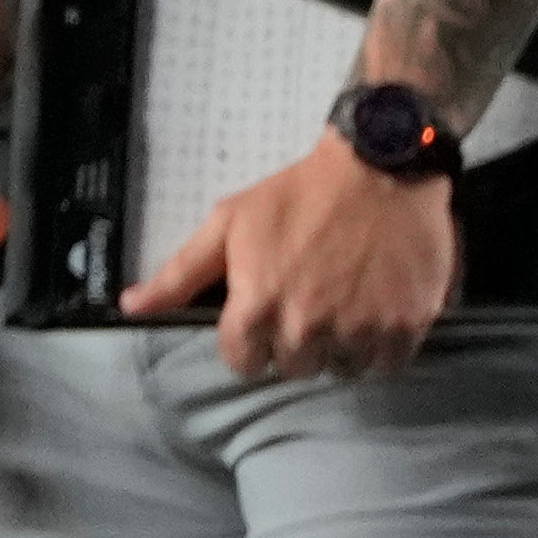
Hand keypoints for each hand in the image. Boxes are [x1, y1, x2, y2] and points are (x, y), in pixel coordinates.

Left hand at [125, 137, 459, 382]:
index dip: (249, 344)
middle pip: (293, 367)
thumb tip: (130, 306)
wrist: (379, 169)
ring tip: (341, 312)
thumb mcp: (227, 225)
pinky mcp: (407, 324)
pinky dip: (380, 348)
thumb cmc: (296, 194)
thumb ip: (179, 275)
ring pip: (340, 368)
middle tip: (306, 308)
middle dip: (294, 344)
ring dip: (339, 348)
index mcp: (257, 308)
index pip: (243, 363)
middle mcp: (306, 327)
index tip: (261, 321)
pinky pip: (387, 363)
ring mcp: (359, 328)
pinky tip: (374, 317)